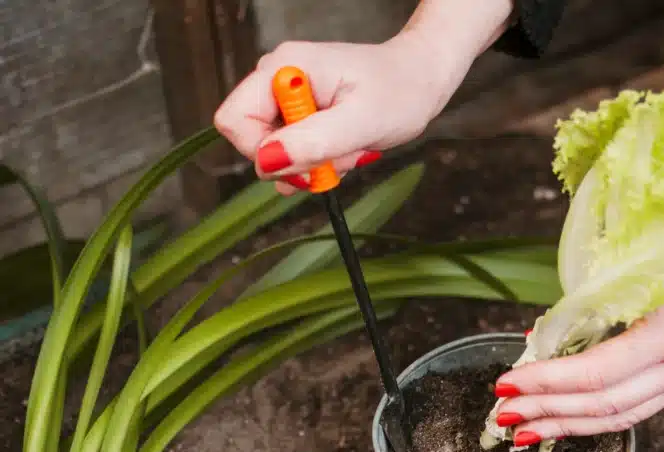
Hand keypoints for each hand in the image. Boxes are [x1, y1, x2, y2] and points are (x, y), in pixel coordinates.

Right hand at [214, 35, 450, 192]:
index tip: (306, 160)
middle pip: (255, 140)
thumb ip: (313, 142)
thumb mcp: (361, 123)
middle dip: (298, 160)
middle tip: (341, 153)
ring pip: (278, 151)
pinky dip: (321, 159)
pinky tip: (346, 148)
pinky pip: (296, 150)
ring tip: (350, 146)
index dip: (262, 152)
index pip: (234, 120)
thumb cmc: (400, 91)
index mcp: (285, 69)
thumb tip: (266, 161)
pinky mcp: (302, 112)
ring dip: (315, 162)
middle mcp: (279, 79)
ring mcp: (289, 96)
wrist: (422, 78)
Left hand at [494, 226, 663, 441]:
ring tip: (525, 431)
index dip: (547, 383)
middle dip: (548, 412)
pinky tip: (564, 419)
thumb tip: (542, 335)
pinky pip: (634, 408)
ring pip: (620, 417)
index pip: (596, 373)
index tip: (506, 384)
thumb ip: (595, 300)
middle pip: (604, 406)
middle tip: (501, 416)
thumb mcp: (646, 260)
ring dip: (568, 425)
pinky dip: (594, 417)